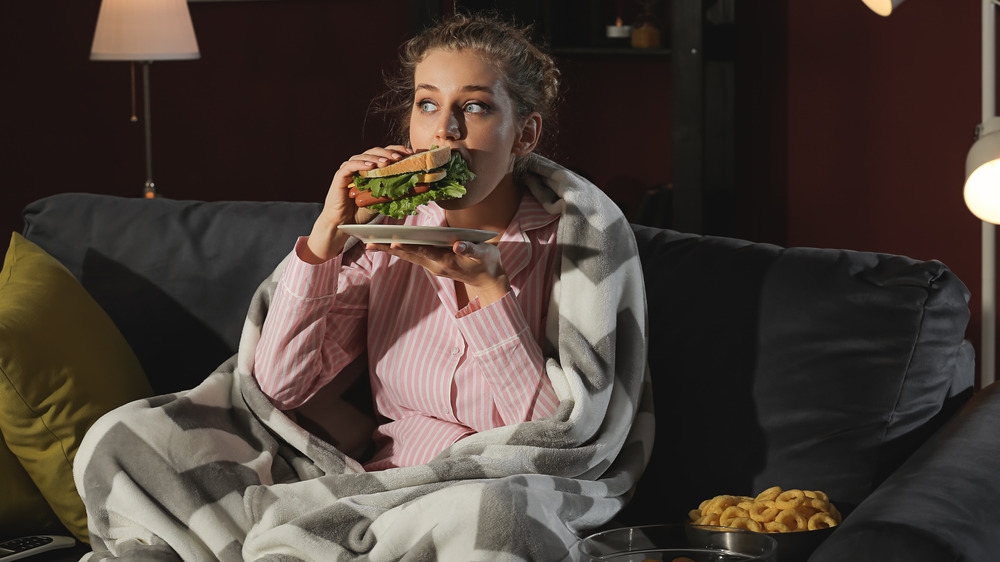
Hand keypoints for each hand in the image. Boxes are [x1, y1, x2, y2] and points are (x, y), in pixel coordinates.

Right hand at [304, 145, 412, 263]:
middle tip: (400, 157)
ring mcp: (349, 170)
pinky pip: (351, 165)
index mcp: (370, 169)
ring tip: (387, 161)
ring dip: (377, 157)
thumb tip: (412, 189)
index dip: (396, 151)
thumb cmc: (360, 213)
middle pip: (375, 151)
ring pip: (364, 156)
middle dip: (389, 152)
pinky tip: (371, 166)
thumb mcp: (381, 201)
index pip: (384, 154)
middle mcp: (359, 166)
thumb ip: (392, 193)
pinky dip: (362, 164)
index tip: (409, 153)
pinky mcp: (340, 176)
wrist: (343, 223)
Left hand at [368, 240, 510, 305]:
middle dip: (389, 248)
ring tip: (370, 242)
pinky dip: (400, 248)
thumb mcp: (485, 254)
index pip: (423, 252)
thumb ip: (472, 249)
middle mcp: (435, 265)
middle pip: (409, 254)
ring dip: (390, 248)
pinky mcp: (432, 262)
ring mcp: (433, 265)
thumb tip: (458, 245)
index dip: (408, 246)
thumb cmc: (488, 263)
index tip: (392, 242)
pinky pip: (413, 255)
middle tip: (368, 242)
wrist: (488, 280)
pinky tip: (387, 242)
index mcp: (446, 262)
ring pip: (408, 255)